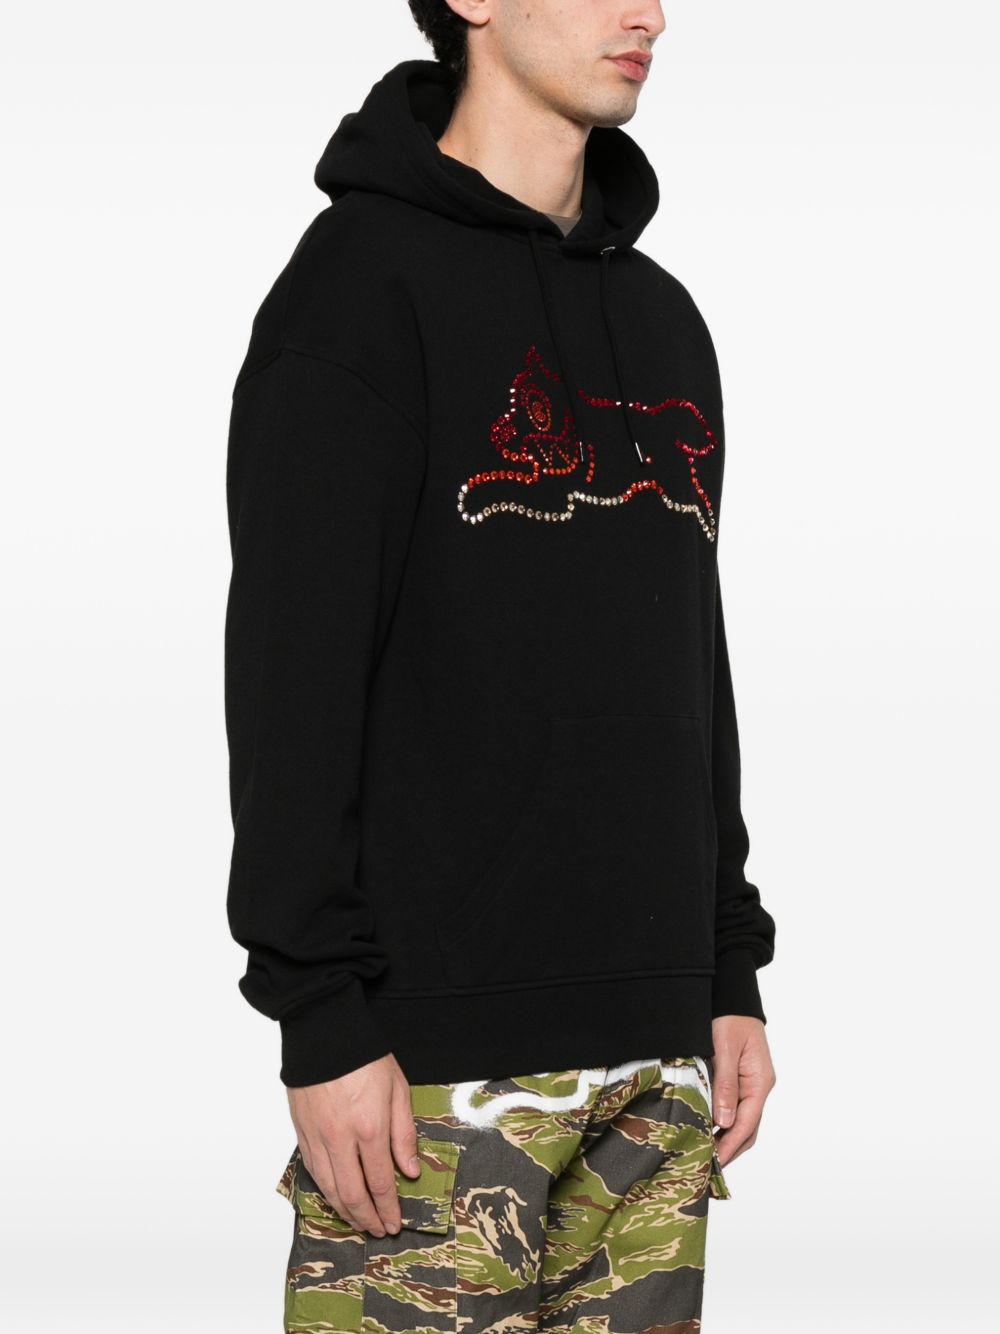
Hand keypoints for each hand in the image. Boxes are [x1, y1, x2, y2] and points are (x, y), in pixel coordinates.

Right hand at [287, 1052, 420, 1236]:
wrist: (324, 1033)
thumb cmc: (364, 1056)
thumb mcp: (397, 1089)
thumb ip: (404, 1133)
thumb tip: (410, 1170)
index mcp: (370, 1128)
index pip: (381, 1182)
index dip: (389, 1208)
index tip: (395, 1222)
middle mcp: (340, 1139)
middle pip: (353, 1194)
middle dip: (368, 1218)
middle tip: (379, 1230)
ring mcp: (317, 1137)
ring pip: (330, 1189)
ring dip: (345, 1211)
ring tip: (359, 1221)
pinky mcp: (301, 1132)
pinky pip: (313, 1172)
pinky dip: (326, 1191)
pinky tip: (335, 1197)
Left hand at [709, 1016, 775, 1168]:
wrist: (732, 995)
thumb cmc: (729, 1017)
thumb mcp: (724, 1049)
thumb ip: (725, 1085)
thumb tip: (724, 1123)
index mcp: (760, 1081)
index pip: (747, 1123)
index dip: (730, 1145)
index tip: (714, 1162)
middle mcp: (759, 1086)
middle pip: (748, 1128)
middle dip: (730, 1149)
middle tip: (707, 1166)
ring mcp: (752, 1083)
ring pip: (742, 1120)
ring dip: (727, 1138)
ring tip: (705, 1153)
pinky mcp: (741, 1079)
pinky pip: (735, 1107)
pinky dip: (723, 1122)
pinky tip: (707, 1128)